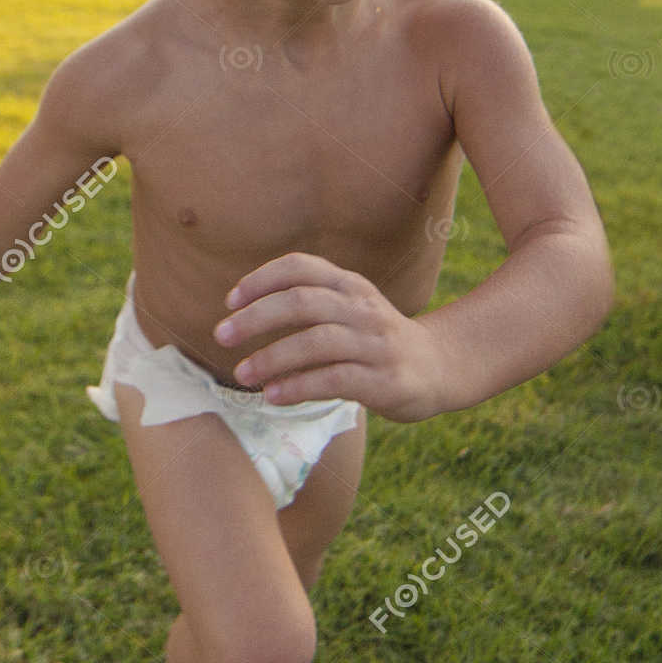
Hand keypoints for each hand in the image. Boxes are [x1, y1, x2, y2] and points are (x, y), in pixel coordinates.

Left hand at [212, 253, 450, 423]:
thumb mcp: (349, 309)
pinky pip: (334, 380)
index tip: (230, 301)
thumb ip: (310, 303)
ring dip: (272, 357)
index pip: (300, 267)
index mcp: (350, 286)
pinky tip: (273, 395)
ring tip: (242, 373)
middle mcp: (362, 308)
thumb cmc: (376, 340)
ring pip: (316, 342)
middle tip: (222, 335)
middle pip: (302, 302)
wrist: (440, 367)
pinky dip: (298, 386)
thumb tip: (244, 313)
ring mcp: (376, 344)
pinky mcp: (384, 380)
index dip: (261, 279)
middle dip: (256, 318)